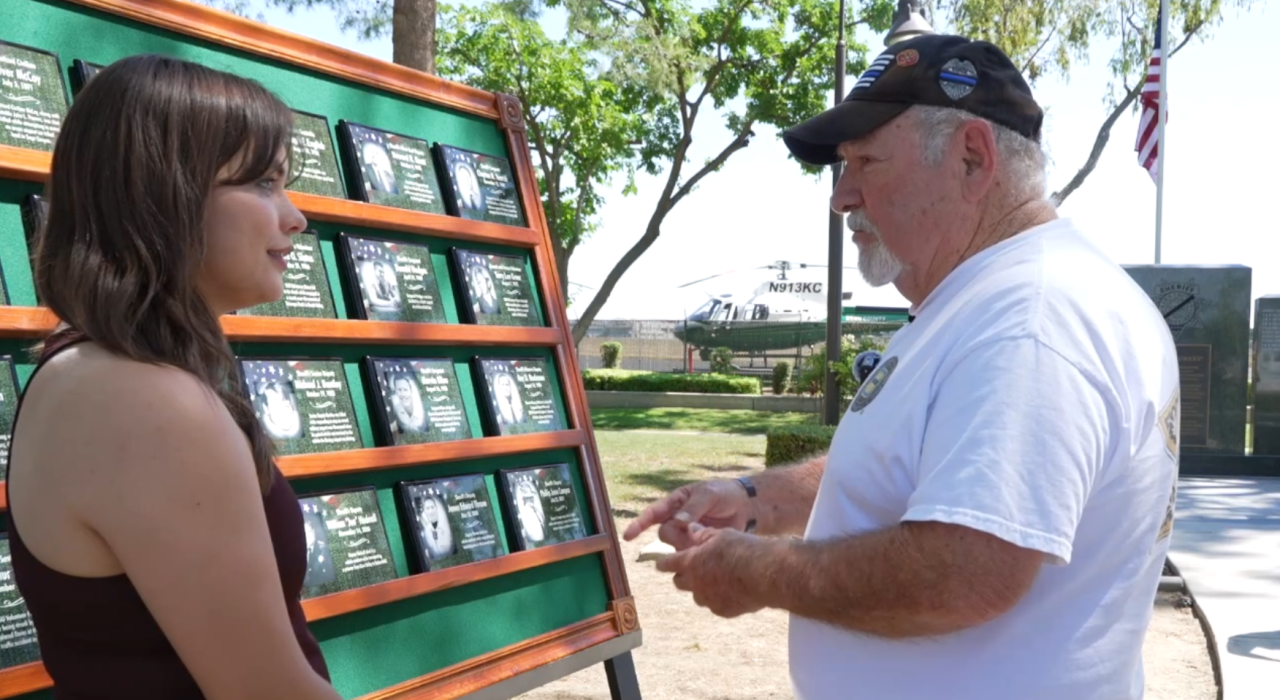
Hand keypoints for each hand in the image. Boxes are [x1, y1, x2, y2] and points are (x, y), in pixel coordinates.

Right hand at [622, 478, 754, 550]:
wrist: (747, 507)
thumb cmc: (725, 494)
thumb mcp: (709, 494)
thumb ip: (693, 507)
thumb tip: (678, 521)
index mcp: (676, 502)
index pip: (653, 513)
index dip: (639, 525)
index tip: (627, 537)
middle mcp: (677, 518)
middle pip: (664, 533)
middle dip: (676, 536)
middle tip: (694, 533)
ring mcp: (687, 533)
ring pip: (675, 546)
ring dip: (687, 546)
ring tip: (705, 539)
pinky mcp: (697, 545)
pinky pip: (688, 554)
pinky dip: (695, 554)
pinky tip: (706, 549)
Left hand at [656, 527, 767, 617]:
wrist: (766, 574)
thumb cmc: (743, 550)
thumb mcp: (722, 535)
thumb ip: (703, 535)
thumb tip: (692, 529)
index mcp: (691, 562)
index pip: (667, 564)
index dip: (664, 562)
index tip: (661, 563)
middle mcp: (695, 583)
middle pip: (679, 582)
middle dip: (683, 575)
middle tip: (694, 568)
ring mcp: (709, 599)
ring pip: (698, 595)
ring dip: (702, 588)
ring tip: (717, 579)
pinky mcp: (723, 611)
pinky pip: (715, 604)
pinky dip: (719, 598)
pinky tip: (733, 589)